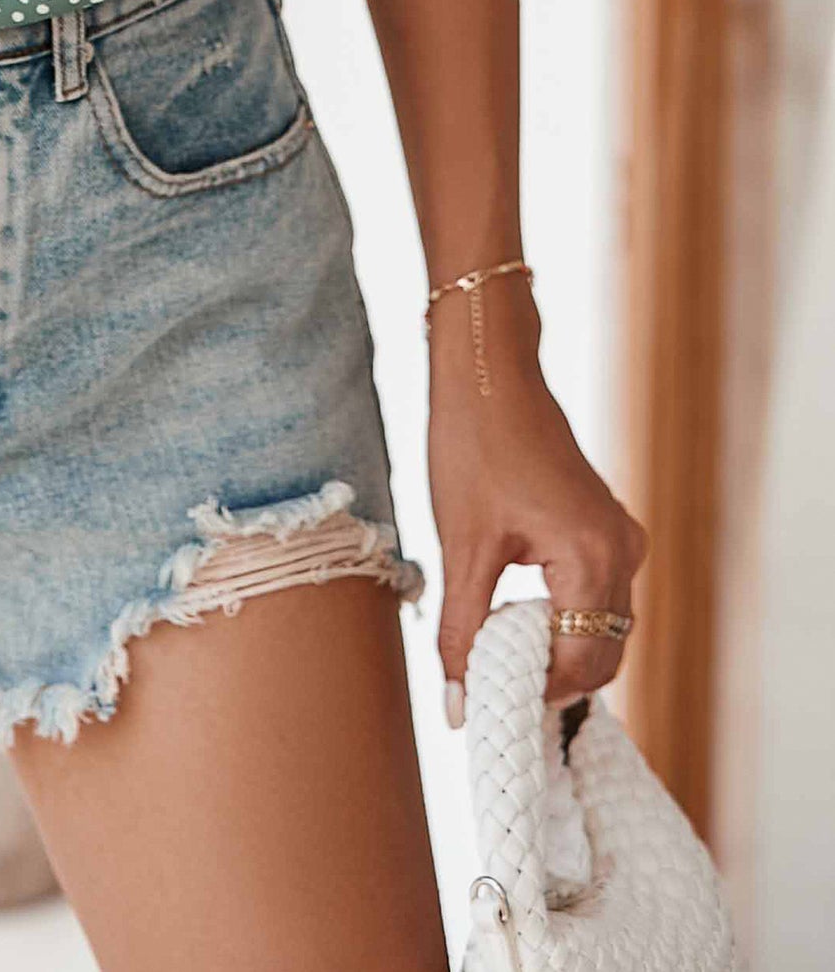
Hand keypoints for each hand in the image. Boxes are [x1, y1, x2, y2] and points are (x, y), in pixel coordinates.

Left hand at [426, 284, 647, 721]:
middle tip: (490, 684)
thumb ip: (462, 632)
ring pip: (600, 628)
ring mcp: (621, 537)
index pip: (583, 663)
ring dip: (555, 649)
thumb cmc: (474, 444)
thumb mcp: (461, 546)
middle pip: (601, 653)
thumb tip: (459, 709)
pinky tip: (512, 614)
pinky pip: (597, 596)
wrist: (489, 371)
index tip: (488, 703)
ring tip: (493, 648)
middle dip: (550, 677)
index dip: (536, 693)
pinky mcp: (607, 528)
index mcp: (594, 557)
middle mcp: (623, 551)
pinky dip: (562, 618)